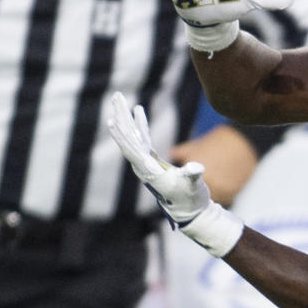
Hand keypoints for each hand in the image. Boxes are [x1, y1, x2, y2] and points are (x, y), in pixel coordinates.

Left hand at [107, 93, 241, 256]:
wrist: (191, 212)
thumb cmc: (191, 200)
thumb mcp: (194, 187)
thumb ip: (193, 176)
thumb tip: (196, 167)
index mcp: (149, 171)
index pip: (132, 150)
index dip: (122, 136)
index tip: (112, 121)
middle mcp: (143, 166)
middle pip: (128, 137)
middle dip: (122, 116)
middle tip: (116, 96)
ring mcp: (146, 162)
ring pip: (133, 136)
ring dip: (127, 117)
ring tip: (120, 99)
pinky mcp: (153, 160)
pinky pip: (143, 138)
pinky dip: (141, 124)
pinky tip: (138, 110)